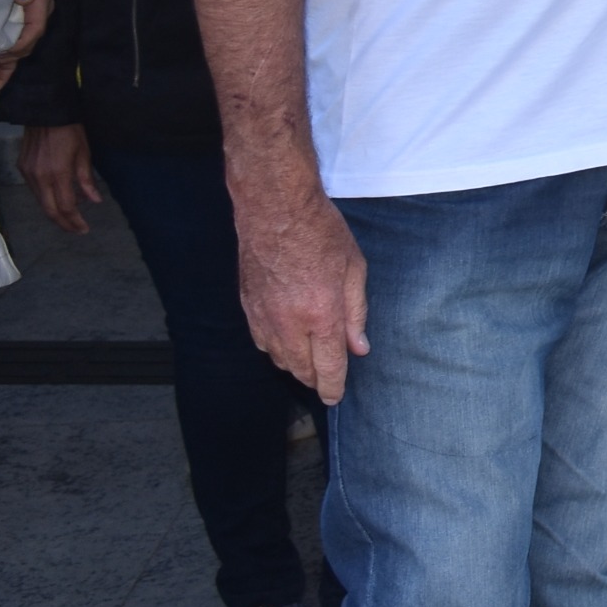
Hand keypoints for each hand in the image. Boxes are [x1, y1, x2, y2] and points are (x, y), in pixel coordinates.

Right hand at [17, 122, 99, 235]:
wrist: (45, 111)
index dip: (75, 221)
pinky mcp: (22, 167)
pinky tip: (59, 197)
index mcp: (57, 173)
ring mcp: (28, 173)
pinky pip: (34, 190)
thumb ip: (87, 180)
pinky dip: (47, 197)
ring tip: (71, 215)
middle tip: (76, 230)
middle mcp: (39, 177)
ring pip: (40, 201)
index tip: (84, 229)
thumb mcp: (84, 153)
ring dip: (55, 211)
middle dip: (63, 223)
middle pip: (50, 210)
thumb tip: (94, 201)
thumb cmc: (70, 130)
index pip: (66, 206)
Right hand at [233, 161, 371, 401]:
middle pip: (300, 369)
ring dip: (295, 366)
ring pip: (278, 358)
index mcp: (321, 315)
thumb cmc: (320, 232)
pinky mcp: (247, 306)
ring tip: (309, 365)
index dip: (333, 387)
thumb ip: (356, 313)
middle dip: (315, 380)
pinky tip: (285, 344)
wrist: (275, 208)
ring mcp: (264, 316)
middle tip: (327, 383)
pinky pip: (261, 341)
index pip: (328, 366)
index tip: (335, 398)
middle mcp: (289, 323)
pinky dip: (275, 349)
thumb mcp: (354, 269)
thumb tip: (359, 348)